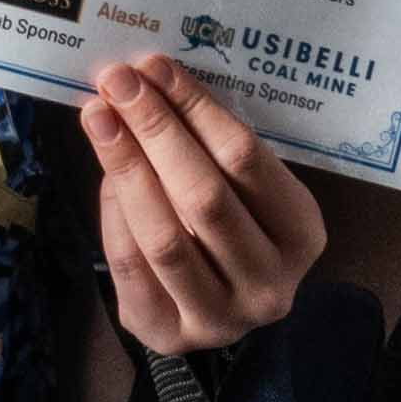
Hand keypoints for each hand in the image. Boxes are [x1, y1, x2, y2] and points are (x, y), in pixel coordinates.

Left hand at [80, 55, 322, 357]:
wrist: (222, 307)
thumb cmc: (236, 226)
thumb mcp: (246, 189)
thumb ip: (209, 146)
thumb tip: (145, 80)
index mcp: (301, 234)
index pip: (245, 159)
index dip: (195, 108)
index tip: (154, 67)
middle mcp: (269, 284)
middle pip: (203, 196)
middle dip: (155, 130)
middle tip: (119, 82)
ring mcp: (220, 318)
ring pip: (163, 235)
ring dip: (125, 166)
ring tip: (98, 116)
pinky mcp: (169, 334)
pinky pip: (131, 265)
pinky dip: (113, 212)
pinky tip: (103, 170)